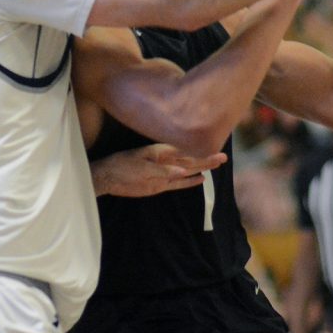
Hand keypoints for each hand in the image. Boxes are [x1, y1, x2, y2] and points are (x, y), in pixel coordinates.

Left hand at [92, 143, 226, 197]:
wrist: (108, 178)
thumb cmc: (122, 166)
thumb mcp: (141, 167)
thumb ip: (163, 169)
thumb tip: (184, 171)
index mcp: (162, 152)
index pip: (186, 150)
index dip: (200, 149)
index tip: (215, 147)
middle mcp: (166, 161)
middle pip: (190, 160)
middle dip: (206, 158)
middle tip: (223, 157)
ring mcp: (164, 173)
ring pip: (188, 171)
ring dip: (202, 168)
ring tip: (217, 165)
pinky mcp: (160, 185)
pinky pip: (178, 183)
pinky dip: (190, 182)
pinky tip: (201, 179)